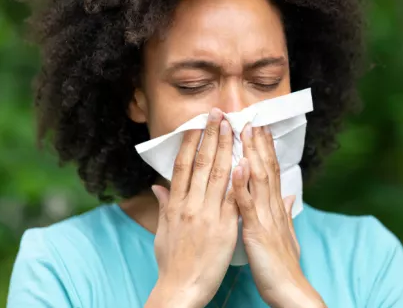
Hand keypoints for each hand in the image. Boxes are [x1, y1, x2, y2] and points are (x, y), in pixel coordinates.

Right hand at [145, 109, 238, 307]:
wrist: (180, 289)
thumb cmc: (171, 263)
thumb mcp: (162, 232)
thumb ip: (163, 205)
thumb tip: (157, 186)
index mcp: (175, 204)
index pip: (182, 165)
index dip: (190, 142)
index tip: (197, 123)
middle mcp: (190, 205)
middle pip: (201, 163)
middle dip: (211, 136)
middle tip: (219, 113)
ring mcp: (207, 215)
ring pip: (217, 174)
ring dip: (226, 148)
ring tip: (233, 127)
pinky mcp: (224, 228)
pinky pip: (233, 199)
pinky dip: (239, 179)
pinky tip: (245, 161)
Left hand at [233, 124, 325, 307]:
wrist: (290, 291)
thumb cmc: (283, 266)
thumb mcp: (285, 235)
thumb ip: (285, 213)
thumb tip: (290, 196)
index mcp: (275, 208)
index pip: (270, 172)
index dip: (264, 149)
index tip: (258, 128)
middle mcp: (273, 207)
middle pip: (266, 168)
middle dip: (259, 143)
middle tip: (251, 118)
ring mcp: (266, 217)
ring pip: (259, 179)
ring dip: (252, 153)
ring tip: (246, 131)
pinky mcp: (257, 230)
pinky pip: (248, 204)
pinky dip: (243, 185)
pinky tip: (238, 166)